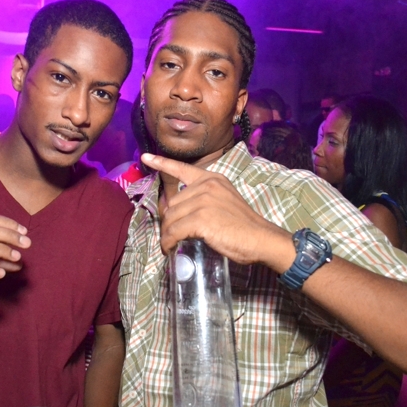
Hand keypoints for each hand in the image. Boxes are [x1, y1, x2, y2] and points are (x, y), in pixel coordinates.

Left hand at [141, 153, 289, 264]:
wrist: (261, 239)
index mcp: (212, 179)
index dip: (162, 163)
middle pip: (173, 203)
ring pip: (171, 218)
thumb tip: (176, 212)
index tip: (146, 157)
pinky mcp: (200, 219)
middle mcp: (207, 186)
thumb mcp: (224, 203)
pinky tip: (170, 248)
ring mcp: (203, 201)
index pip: (182, 169)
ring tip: (171, 244)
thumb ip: (203, 200)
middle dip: (169, 221)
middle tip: (173, 235)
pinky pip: (174, 232)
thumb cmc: (244, 226)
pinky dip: (169, 242)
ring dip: (168, 234)